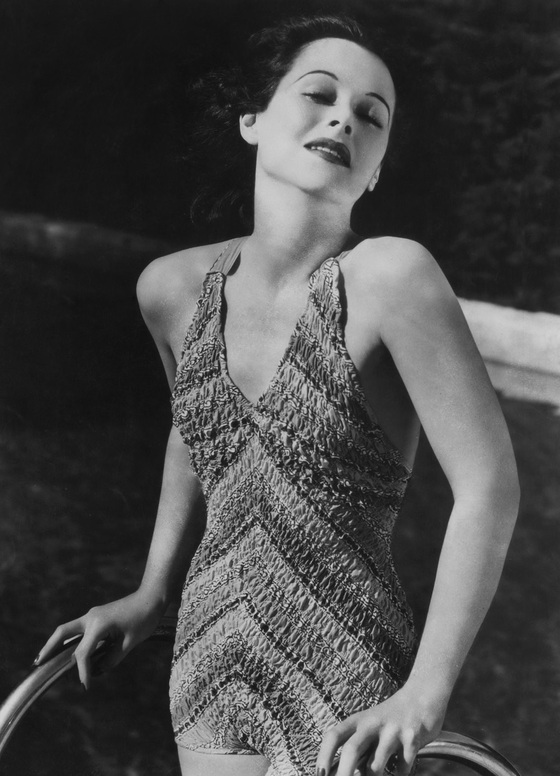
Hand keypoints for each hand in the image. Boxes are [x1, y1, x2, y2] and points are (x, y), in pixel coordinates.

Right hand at [34, 590, 165, 689]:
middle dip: (49, 648)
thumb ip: (112, 659)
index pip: (82, 653)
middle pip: (63, 632)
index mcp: (98, 624)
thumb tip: (98, 671)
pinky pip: (79, 629)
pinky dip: (71, 640)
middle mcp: (91, 617)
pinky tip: (69, 651)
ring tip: (45, 658)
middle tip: (37, 663)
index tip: (86, 685)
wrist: (152, 598)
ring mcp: (93, 615)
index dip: (82, 671)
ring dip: (57, 642)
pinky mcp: (97, 616)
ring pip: (68, 629)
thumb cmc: (144, 619)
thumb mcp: (130, 643)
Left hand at [315, 684, 446, 775]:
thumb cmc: (391, 719)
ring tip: (379, 774)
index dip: (323, 755)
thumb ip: (360, 750)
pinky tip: (402, 766)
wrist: (422, 696)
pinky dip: (401, 772)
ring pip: (376, 764)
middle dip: (343, 773)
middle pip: (351, 750)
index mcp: (358, 721)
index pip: (334, 736)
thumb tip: (344, 773)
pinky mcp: (412, 737)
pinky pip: (402, 766)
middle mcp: (372, 723)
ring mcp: (392, 730)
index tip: (318, 774)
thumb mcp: (371, 728)